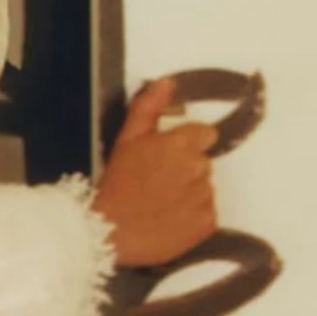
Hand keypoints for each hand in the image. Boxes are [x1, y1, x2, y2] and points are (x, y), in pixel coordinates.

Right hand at [97, 79, 218, 267]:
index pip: (205, 134)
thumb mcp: (126, 139)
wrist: (109, 231)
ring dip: (188, 193)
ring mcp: (204, 197)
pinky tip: (168, 218)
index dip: (187, 143)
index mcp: (181, 144)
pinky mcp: (207, 223)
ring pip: (204, 188)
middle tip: (156, 182)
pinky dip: (191, 216)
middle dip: (185, 169)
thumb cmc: (115, 184)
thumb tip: (166, 83)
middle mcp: (198, 168)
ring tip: (159, 203)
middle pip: (202, 162)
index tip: (168, 155)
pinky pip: (206, 213)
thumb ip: (149, 108)